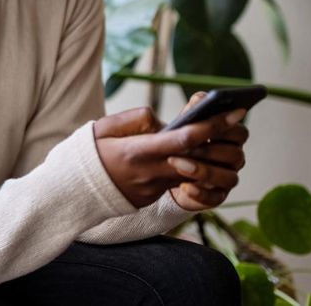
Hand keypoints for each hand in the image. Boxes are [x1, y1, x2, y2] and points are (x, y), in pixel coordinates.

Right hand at [92, 93, 246, 209]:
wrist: (71, 191)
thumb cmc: (86, 154)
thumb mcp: (104, 127)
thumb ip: (135, 119)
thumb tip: (161, 120)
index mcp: (137, 152)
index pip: (184, 139)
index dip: (212, 126)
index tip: (233, 112)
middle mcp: (149, 173)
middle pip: (197, 158)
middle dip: (221, 140)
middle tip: (238, 120)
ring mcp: (153, 189)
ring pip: (193, 173)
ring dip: (209, 156)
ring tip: (217, 137)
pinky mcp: (152, 198)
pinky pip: (177, 181)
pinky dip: (188, 167)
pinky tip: (194, 153)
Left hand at [167, 92, 249, 211]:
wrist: (166, 170)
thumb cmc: (179, 141)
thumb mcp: (183, 124)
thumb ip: (193, 110)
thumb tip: (202, 98)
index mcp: (230, 138)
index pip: (240, 132)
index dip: (227, 129)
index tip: (210, 124)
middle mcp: (234, 158)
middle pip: (236, 155)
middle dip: (212, 149)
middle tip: (189, 146)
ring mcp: (227, 179)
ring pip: (229, 178)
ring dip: (204, 170)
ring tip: (178, 164)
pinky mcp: (216, 197)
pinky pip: (215, 198)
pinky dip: (200, 193)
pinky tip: (184, 186)